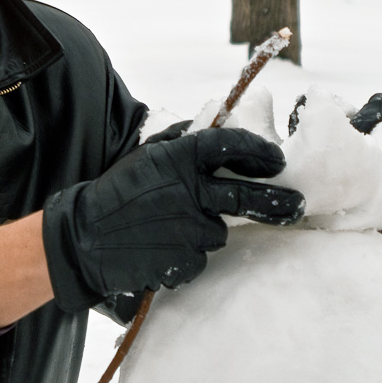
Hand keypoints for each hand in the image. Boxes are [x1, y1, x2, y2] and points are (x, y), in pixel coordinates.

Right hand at [42, 127, 304, 311]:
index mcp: (178, 158)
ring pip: (219, 230)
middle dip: (278, 202)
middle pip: (246, 196)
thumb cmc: (117, 192)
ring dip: (207, 228)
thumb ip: (182, 138)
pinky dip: (190, 252)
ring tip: (173, 227)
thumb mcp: (146, 154)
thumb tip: (217, 122)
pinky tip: (164, 246)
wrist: (84, 237)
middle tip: (297, 205)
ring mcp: (187, 228)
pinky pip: (200, 256)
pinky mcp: (183, 260)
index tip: (276, 160)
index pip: (230, 145)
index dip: (258, 151)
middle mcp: (188, 191)